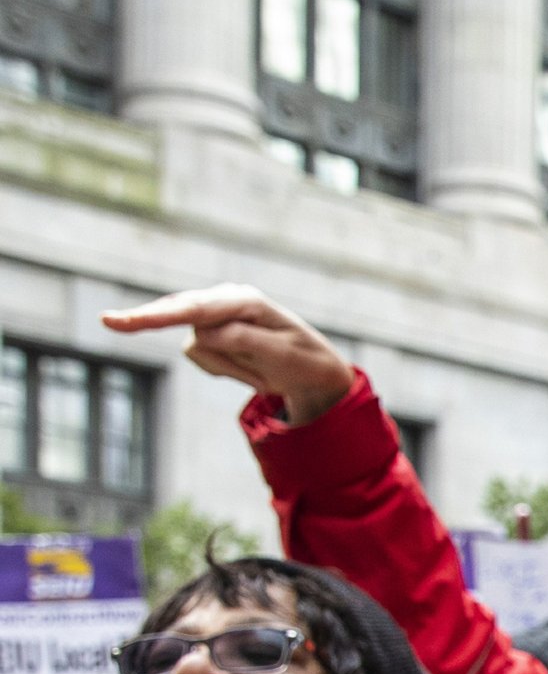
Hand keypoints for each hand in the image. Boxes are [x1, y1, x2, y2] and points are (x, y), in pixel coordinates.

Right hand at [100, 285, 353, 425]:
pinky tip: (250, 369)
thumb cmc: (304, 359)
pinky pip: (202, 358)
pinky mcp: (207, 334)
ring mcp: (213, 318)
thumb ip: (245, 342)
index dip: (159, 315)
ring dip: (229, 369)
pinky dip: (226, 371)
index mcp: (244, 300)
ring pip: (197, 349)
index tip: (128, 320)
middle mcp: (223, 302)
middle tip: (108, 322)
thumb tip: (201, 334)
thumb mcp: (285, 355)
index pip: (196, 309)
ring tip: (263, 372)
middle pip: (176, 312)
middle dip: (146, 319)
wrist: (313, 369)